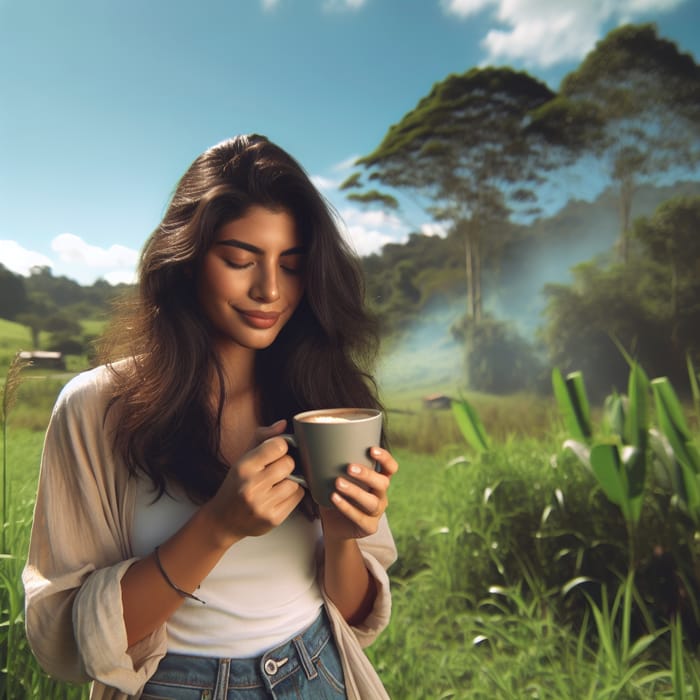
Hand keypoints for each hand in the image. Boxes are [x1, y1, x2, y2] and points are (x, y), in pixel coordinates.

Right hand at [203, 421, 304, 544]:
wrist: (223, 521)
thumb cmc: (236, 484)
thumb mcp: (243, 458)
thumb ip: (262, 437)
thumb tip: (283, 423)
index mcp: (243, 467)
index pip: (278, 446)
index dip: (281, 446)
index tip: (276, 451)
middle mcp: (251, 486)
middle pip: (289, 464)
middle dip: (286, 465)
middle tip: (275, 470)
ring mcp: (262, 505)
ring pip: (296, 482)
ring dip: (290, 481)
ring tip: (276, 484)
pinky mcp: (273, 519)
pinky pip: (297, 497)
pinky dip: (292, 494)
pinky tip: (278, 496)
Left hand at [320, 446, 397, 540]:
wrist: (335, 526)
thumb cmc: (337, 495)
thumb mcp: (339, 479)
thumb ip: (336, 467)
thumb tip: (318, 448)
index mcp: (378, 481)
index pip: (390, 468)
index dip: (385, 458)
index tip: (371, 450)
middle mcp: (381, 495)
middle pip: (382, 483)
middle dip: (367, 474)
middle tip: (350, 467)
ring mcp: (376, 512)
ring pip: (372, 502)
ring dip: (355, 491)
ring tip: (338, 483)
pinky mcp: (369, 527)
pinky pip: (360, 517)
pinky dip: (346, 507)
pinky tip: (334, 498)